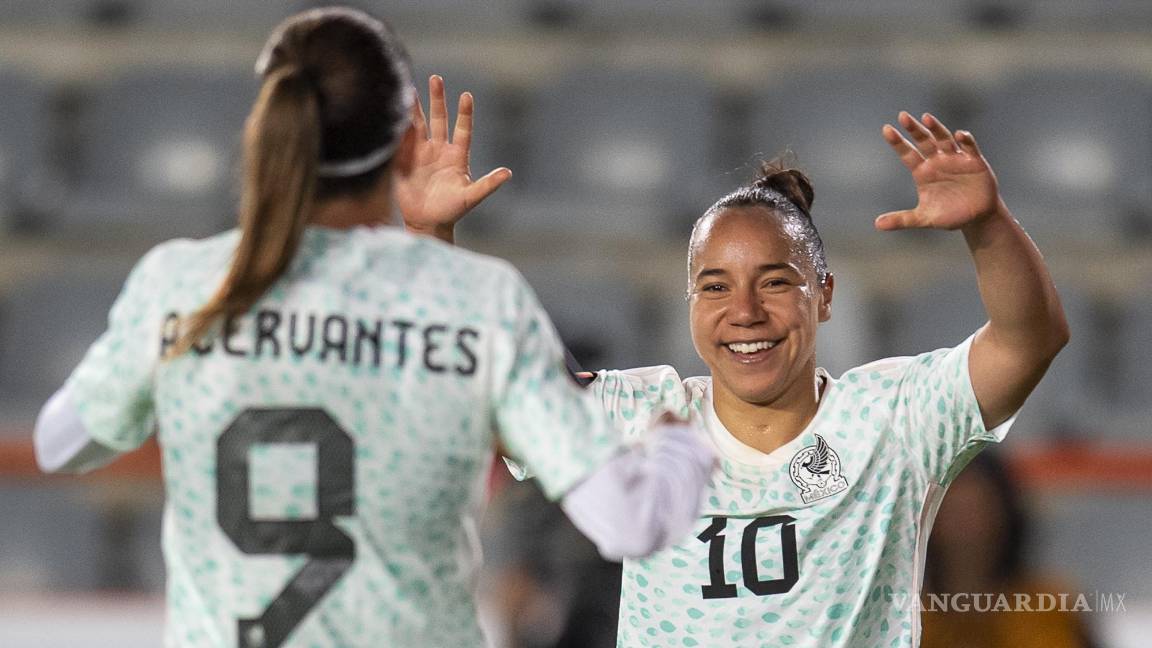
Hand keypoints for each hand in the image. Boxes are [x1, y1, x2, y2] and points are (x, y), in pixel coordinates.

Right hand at [395, 75, 511, 238]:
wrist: (427, 222)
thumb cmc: (452, 210)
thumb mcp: (471, 197)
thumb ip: (488, 184)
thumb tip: (508, 173)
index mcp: (457, 156)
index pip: (462, 129)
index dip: (464, 113)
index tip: (467, 95)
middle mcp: (439, 149)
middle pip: (439, 119)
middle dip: (437, 100)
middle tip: (436, 78)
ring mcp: (421, 153)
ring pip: (418, 124)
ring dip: (415, 108)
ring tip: (409, 88)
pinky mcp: (404, 160)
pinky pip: (401, 139)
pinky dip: (398, 126)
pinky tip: (394, 110)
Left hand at [875, 111, 1002, 230]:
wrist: (976, 218)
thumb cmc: (948, 215)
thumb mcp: (923, 218)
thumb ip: (902, 219)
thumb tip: (877, 224)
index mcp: (922, 172)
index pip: (907, 153)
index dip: (897, 142)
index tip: (886, 129)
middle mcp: (937, 161)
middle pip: (924, 141)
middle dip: (914, 129)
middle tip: (903, 116)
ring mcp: (955, 159)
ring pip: (944, 139)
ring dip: (936, 129)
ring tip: (926, 118)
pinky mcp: (974, 162)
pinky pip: (969, 148)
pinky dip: (966, 140)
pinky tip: (960, 135)